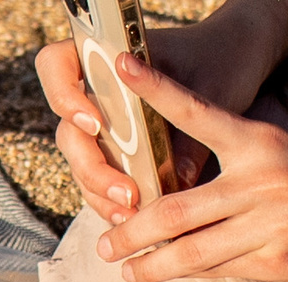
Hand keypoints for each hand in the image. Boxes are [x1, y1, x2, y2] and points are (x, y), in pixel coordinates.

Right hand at [35, 5, 284, 221]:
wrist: (231, 65)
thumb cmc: (218, 63)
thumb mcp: (208, 91)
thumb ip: (188, 130)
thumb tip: (178, 181)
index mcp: (105, 58)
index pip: (56, 67)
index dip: (63, 96)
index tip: (96, 123)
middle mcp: (94, 94)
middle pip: (69, 133)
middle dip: (93, 168)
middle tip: (126, 191)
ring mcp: (100, 126)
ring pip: (81, 165)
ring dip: (101, 193)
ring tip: (132, 214)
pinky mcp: (113, 154)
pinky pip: (99, 183)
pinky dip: (112, 201)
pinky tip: (133, 217)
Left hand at [91, 53, 287, 281]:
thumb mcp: (273, 156)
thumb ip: (222, 170)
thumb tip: (156, 195)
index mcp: (256, 142)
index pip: (196, 112)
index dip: (156, 89)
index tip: (120, 66)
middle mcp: (262, 178)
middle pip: (173, 209)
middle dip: (130, 231)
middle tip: (104, 242)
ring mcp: (270, 221)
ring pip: (188, 250)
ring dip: (148, 264)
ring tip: (124, 269)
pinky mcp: (278, 258)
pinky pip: (215, 269)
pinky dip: (183, 273)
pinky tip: (162, 275)